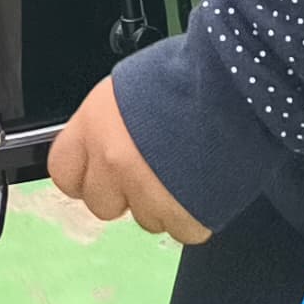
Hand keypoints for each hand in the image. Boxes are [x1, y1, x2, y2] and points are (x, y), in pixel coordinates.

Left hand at [49, 80, 206, 244]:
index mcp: (94, 124)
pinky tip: (206, 182)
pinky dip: (195, 215)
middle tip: (154, 169)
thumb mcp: (131, 86)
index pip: (64, 173)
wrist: (238, 85)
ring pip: (145, 219)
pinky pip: (181, 230)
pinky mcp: (184, 215)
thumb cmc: (192, 72)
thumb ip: (109, 124)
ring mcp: (146, 192)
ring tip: (187, 167)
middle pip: (102, 204)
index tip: (101, 173)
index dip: (86, 175)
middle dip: (126, 193)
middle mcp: (113, 161)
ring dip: (163, 203)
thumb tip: (105, 145)